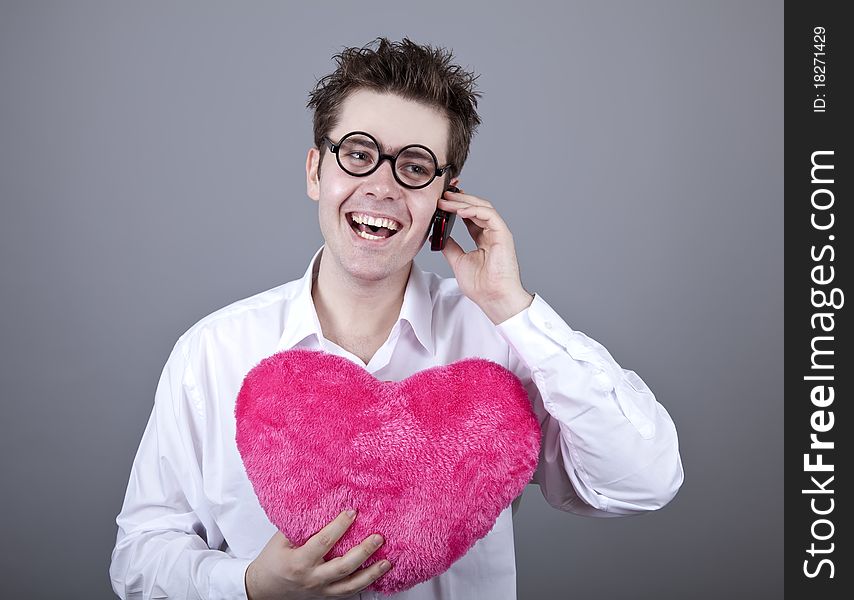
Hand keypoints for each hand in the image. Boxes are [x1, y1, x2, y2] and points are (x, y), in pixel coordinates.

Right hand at [245, 510, 391, 599]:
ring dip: (371, 574)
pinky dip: (365, 585)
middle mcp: (313, 579)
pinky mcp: (327, 597)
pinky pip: (349, 593)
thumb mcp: (280, 540)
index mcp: (299, 562)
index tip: (352, 512)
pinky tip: (377, 575)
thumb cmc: (272, 561)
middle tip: (378, 537)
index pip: (324, 542)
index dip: (340, 526)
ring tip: (387, 561)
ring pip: (351, 586)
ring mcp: (321, 591)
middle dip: (363, 552)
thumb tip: (322, 504)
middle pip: (343, 567)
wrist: (263, 589)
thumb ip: (301, 526)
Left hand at [438, 188, 533, 323]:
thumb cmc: (481, 286)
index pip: (469, 216)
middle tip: (441, 196)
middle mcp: (491, 233)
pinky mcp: (503, 234)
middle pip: (476, 208)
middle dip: (458, 199)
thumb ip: (450, 246)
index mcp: (483, 238)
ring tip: (446, 201)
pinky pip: (489, 215)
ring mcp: (498, 233)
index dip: (456, 206)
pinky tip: (460, 210)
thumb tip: (437, 236)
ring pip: (482, 207)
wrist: (493, 298)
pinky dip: (474, 210)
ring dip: (463, 202)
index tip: (440, 203)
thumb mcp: (458, 261)